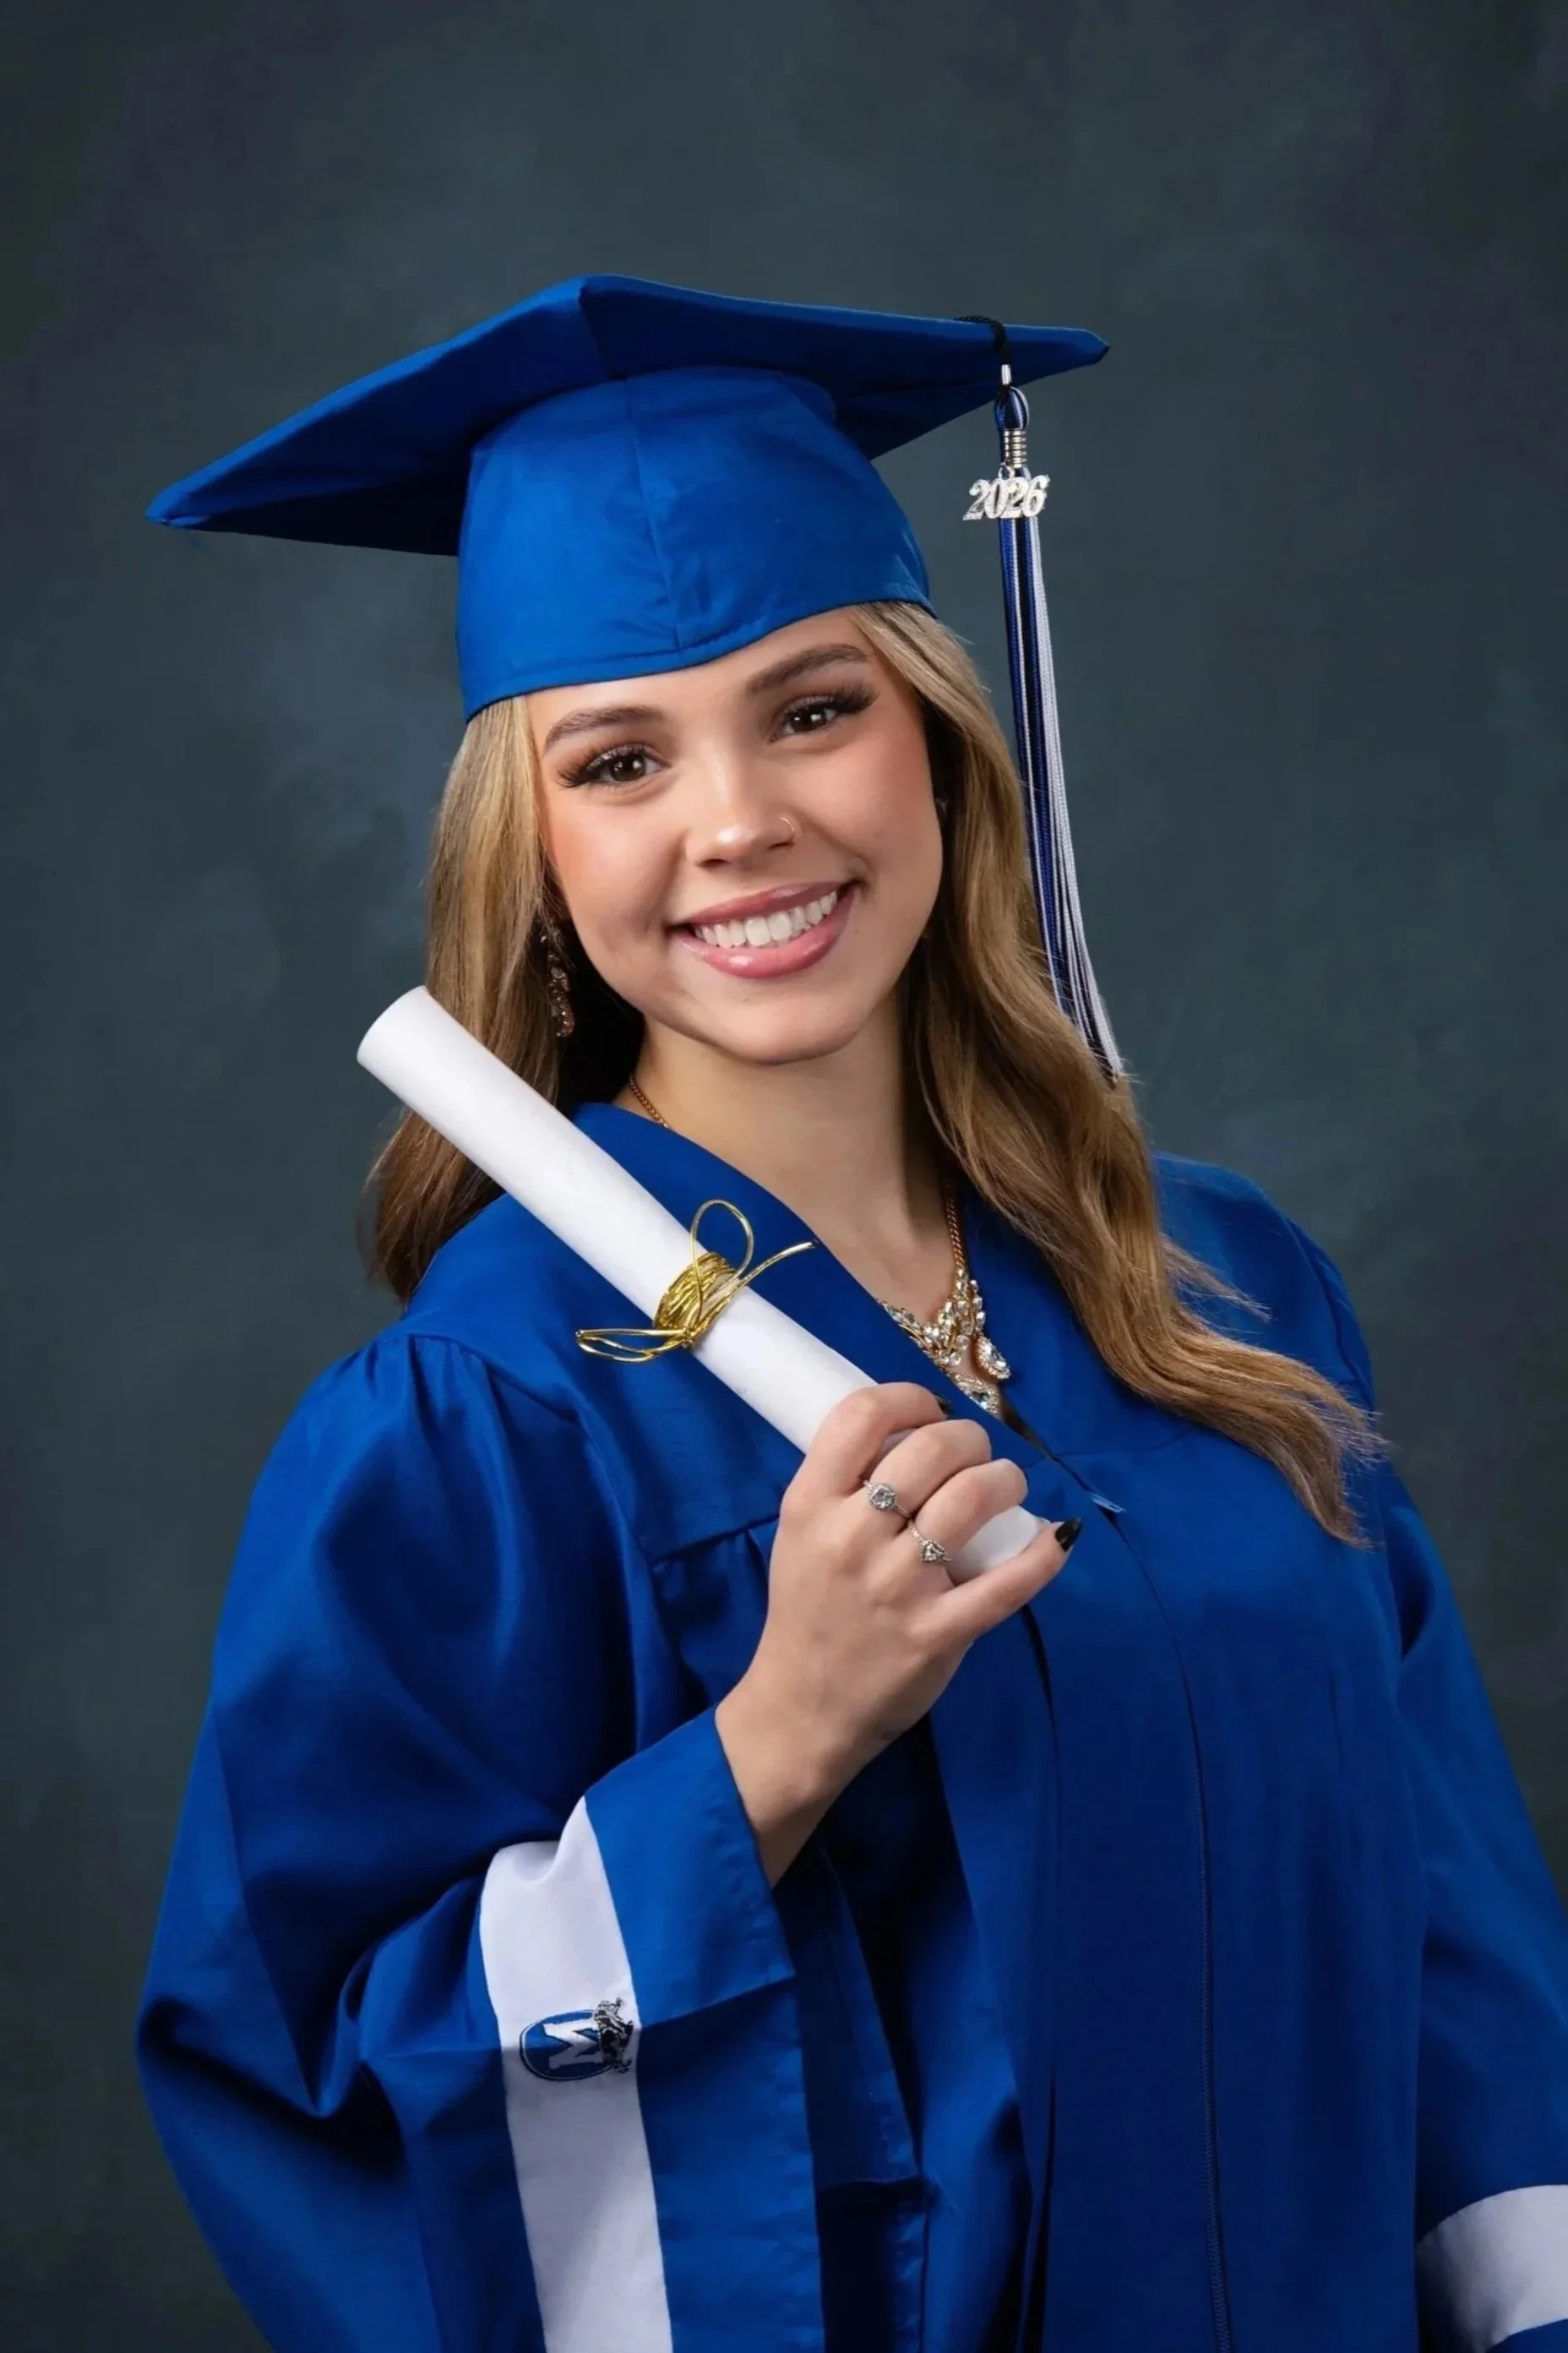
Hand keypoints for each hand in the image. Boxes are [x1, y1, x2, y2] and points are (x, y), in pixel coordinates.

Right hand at [715, 1381, 1076, 1881]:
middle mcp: (852, 1538)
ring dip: (1006, 1479)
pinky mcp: (939, 1633)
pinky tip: (1054, 1536)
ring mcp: (899, 1588)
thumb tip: (914, 1434)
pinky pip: (1009, 1582)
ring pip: (973, 1499)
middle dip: (969, 1438)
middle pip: (931, 1449)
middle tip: (976, 1454)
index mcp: (810, 1506)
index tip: (931, 1411)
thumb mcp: (798, 1538)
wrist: (802, 1711)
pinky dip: (1043, 1552)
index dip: (909, 1397)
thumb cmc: (807, 1615)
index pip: (861, 1415)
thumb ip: (842, 1488)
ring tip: (1007, 1487)